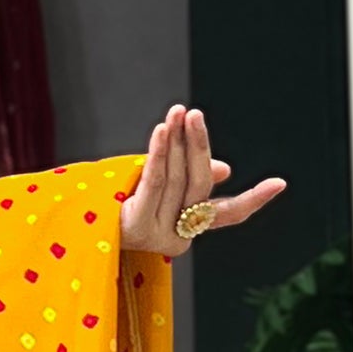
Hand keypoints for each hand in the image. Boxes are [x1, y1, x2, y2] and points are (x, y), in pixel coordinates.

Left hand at [119, 104, 285, 258]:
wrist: (71, 229)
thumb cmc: (114, 204)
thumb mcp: (158, 188)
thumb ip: (189, 177)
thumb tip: (226, 170)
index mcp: (188, 230)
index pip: (228, 215)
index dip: (254, 199)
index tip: (281, 183)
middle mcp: (177, 239)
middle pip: (198, 185)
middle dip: (198, 146)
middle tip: (195, 114)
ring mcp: (156, 237)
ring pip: (176, 180)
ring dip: (177, 142)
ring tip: (178, 112)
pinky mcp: (135, 228)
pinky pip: (153, 182)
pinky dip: (159, 153)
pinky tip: (163, 129)